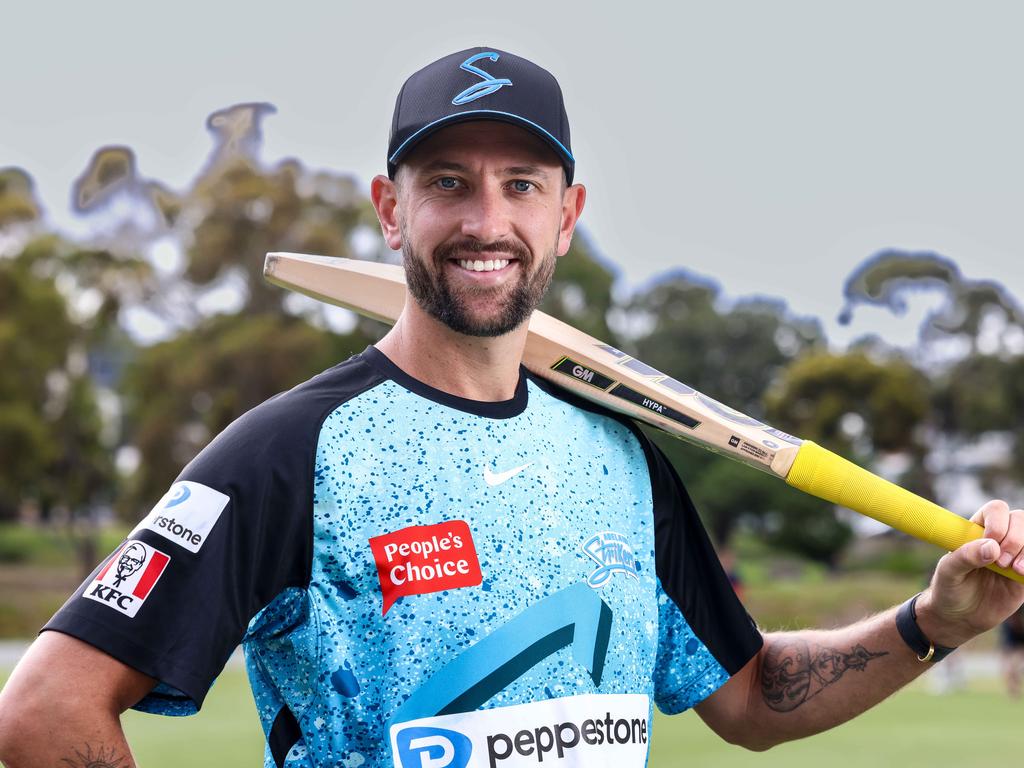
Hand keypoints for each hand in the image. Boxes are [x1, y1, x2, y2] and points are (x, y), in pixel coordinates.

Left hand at [915, 499, 1023, 647]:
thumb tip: (992, 547)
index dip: (998, 523)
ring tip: (1014, 571)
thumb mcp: (949, 572)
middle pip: (1020, 519)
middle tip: (1001, 562)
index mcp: (977, 529)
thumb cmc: (949, 588)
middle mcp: (999, 538)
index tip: (991, 543)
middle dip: (1015, 538)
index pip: (996, 510)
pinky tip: (1023, 575)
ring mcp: (1015, 555)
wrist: (960, 617)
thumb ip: (965, 556)